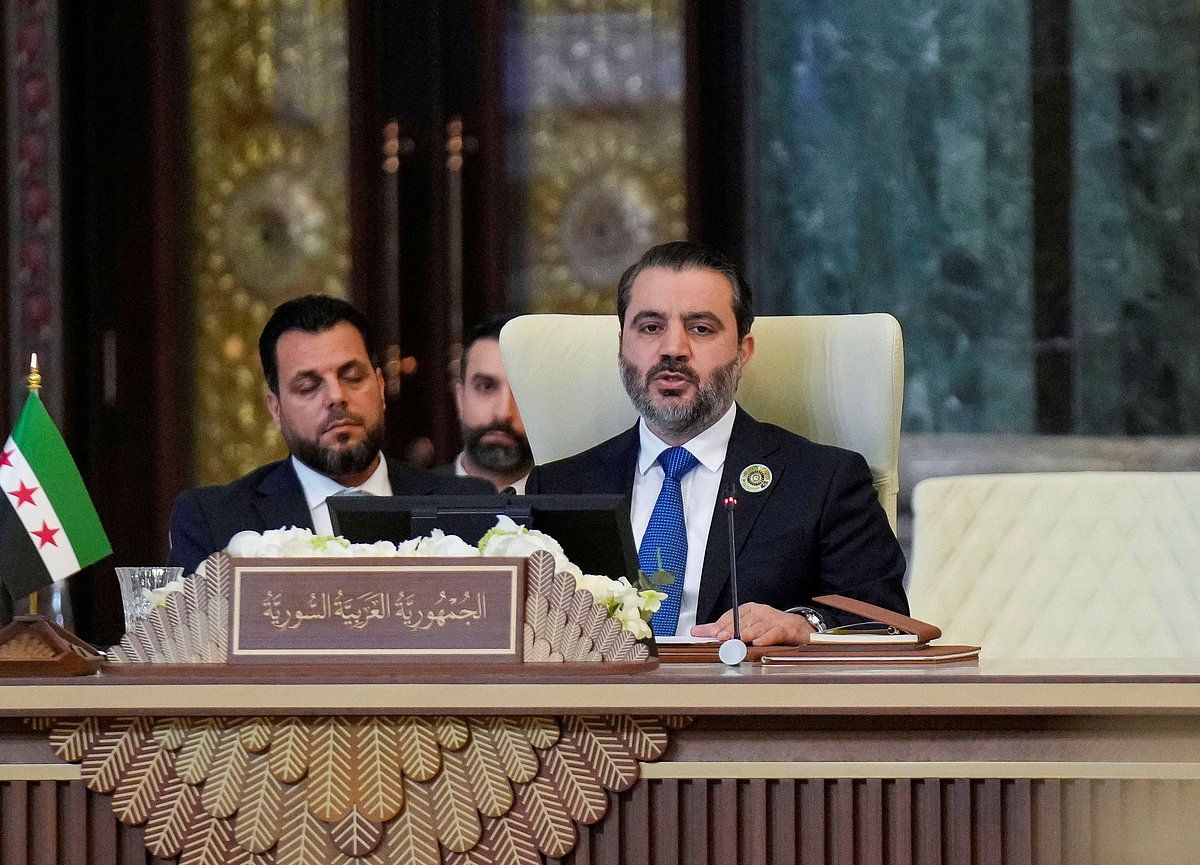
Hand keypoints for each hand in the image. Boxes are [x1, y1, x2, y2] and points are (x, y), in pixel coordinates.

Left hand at [690, 603, 815, 645]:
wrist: (796, 628)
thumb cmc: (768, 627)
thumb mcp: (744, 625)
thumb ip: (721, 628)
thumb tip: (697, 631)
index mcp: (749, 609)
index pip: (732, 615)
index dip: (721, 624)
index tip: (712, 633)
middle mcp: (759, 612)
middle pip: (742, 621)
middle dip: (731, 630)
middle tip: (721, 637)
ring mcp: (772, 619)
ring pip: (756, 627)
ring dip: (746, 634)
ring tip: (737, 641)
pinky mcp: (784, 629)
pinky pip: (773, 633)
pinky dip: (765, 638)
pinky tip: (757, 643)